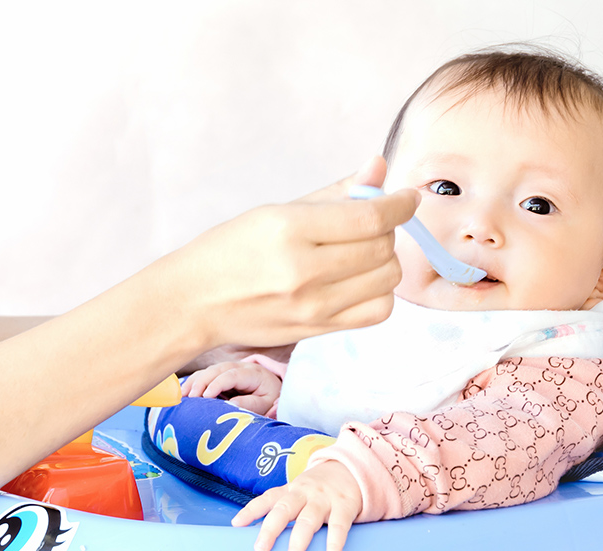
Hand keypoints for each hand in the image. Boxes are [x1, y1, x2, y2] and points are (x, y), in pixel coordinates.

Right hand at [169, 156, 419, 349]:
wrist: (195, 302)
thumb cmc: (231, 250)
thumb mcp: (276, 210)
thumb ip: (334, 193)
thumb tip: (379, 167)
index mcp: (289, 229)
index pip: (368, 217)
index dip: (399, 204)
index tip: (407, 197)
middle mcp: (303, 270)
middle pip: (382, 248)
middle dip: (388, 230)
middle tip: (372, 224)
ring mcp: (312, 306)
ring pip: (386, 280)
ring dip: (386, 261)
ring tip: (363, 253)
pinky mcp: (317, 331)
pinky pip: (376, 312)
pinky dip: (380, 292)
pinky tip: (362, 281)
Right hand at [181, 361, 280, 414]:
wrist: (274, 388)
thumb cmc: (270, 398)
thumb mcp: (266, 403)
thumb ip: (251, 404)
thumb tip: (230, 405)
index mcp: (253, 373)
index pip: (232, 375)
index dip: (218, 384)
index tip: (206, 396)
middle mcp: (240, 367)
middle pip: (217, 370)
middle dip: (202, 382)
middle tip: (191, 398)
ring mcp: (229, 368)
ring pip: (209, 370)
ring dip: (194, 382)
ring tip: (182, 396)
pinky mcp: (221, 374)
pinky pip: (205, 375)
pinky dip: (193, 382)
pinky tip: (184, 392)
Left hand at [231, 461, 361, 550]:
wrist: (352, 468)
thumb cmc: (319, 488)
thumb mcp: (299, 492)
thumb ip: (281, 507)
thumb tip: (257, 532)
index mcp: (292, 490)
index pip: (268, 498)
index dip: (252, 510)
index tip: (237, 524)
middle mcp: (305, 493)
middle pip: (285, 509)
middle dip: (271, 529)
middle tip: (261, 549)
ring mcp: (324, 500)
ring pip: (308, 521)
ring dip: (299, 543)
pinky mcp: (344, 506)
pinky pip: (338, 527)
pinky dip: (334, 544)